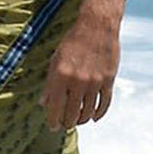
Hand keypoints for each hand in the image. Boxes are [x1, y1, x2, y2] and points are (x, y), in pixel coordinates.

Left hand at [42, 10, 118, 128]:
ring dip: (82, 119)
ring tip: (77, 120)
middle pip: (72, 114)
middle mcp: (78, 81)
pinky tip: (94, 117)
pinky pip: (104, 104)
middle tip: (64, 125)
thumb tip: (43, 104)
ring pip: (89, 112)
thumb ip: (50, 84)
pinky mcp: (109, 80)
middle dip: (67, 123)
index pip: (56, 108)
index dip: (53, 121)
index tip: (52, 127)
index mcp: (61, 76)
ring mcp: (95, 82)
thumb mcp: (55, 60)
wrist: (97, 26)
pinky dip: (99, 114)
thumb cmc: (72, 42)